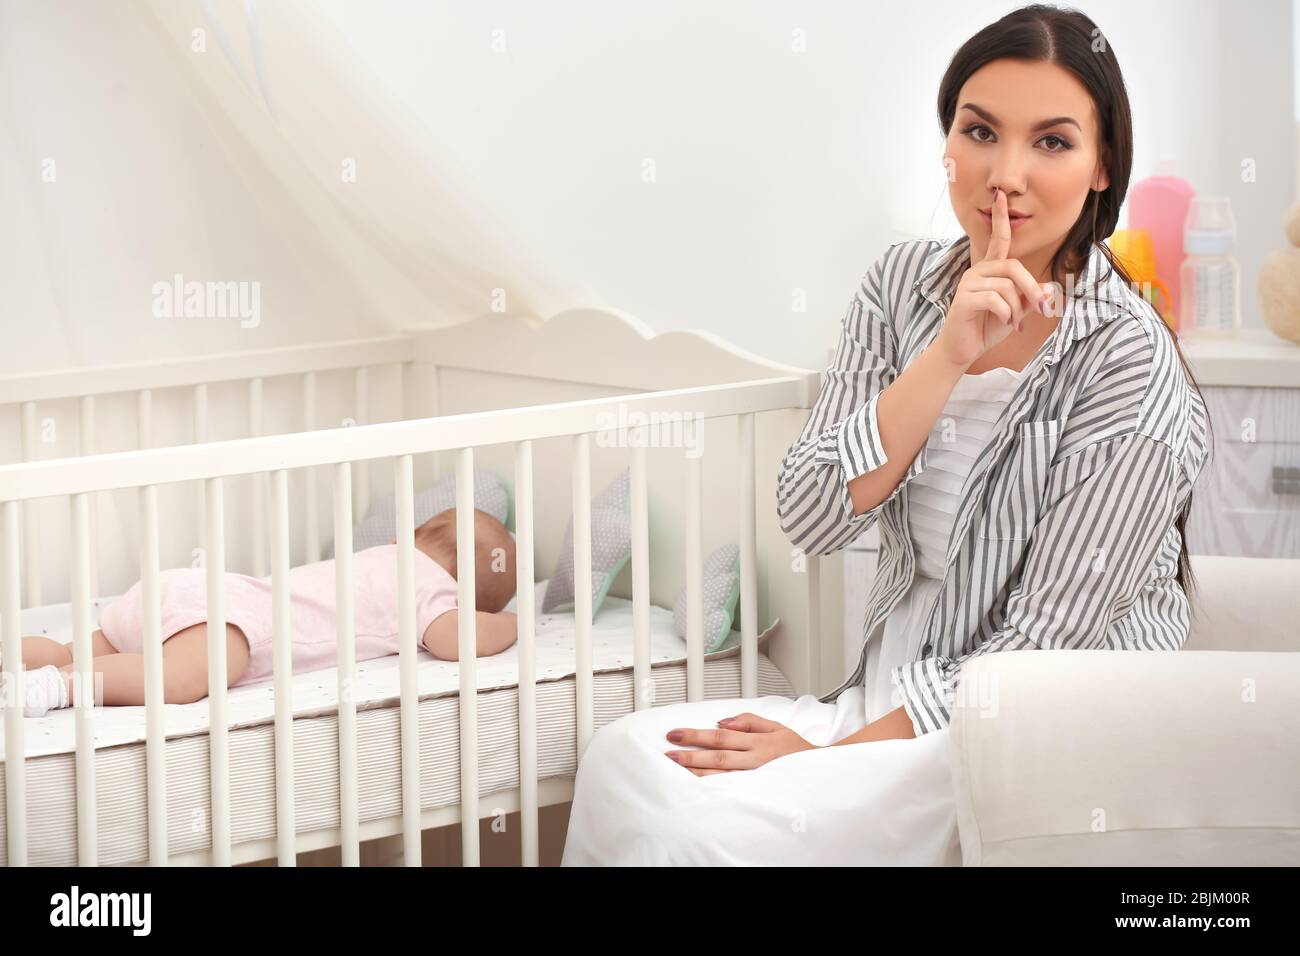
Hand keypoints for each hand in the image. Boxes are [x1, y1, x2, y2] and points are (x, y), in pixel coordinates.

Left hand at [663, 712, 819, 775]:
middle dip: (691, 755)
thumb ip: (750, 721)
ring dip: (698, 773)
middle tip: (668, 755)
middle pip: (718, 756)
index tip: (675, 734)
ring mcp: (759, 778)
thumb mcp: (777, 727)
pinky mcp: (760, 791)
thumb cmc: (798, 750)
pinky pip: (734, 790)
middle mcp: (757, 760)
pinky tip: (700, 788)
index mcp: (759, 741)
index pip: (721, 736)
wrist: (823, 773)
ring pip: (724, 776)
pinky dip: (716, 789)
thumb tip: (723, 721)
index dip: (696, 735)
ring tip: (677, 771)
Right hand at [933, 186, 1051, 369]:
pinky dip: (1006, 314)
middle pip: (1012, 267)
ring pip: (1006, 286)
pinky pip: (994, 299)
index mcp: (989, 270)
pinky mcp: (963, 299)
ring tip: (1013, 322)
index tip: (1001, 196)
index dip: (1000, 218)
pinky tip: (1005, 324)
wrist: (962, 349)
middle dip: (1030, 288)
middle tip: (1039, 307)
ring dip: (1016, 308)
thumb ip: (1030, 299)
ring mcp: (968, 284)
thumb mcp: (1016, 313)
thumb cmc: (986, 327)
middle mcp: (977, 271)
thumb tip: (1051, 288)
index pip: (998, 240)